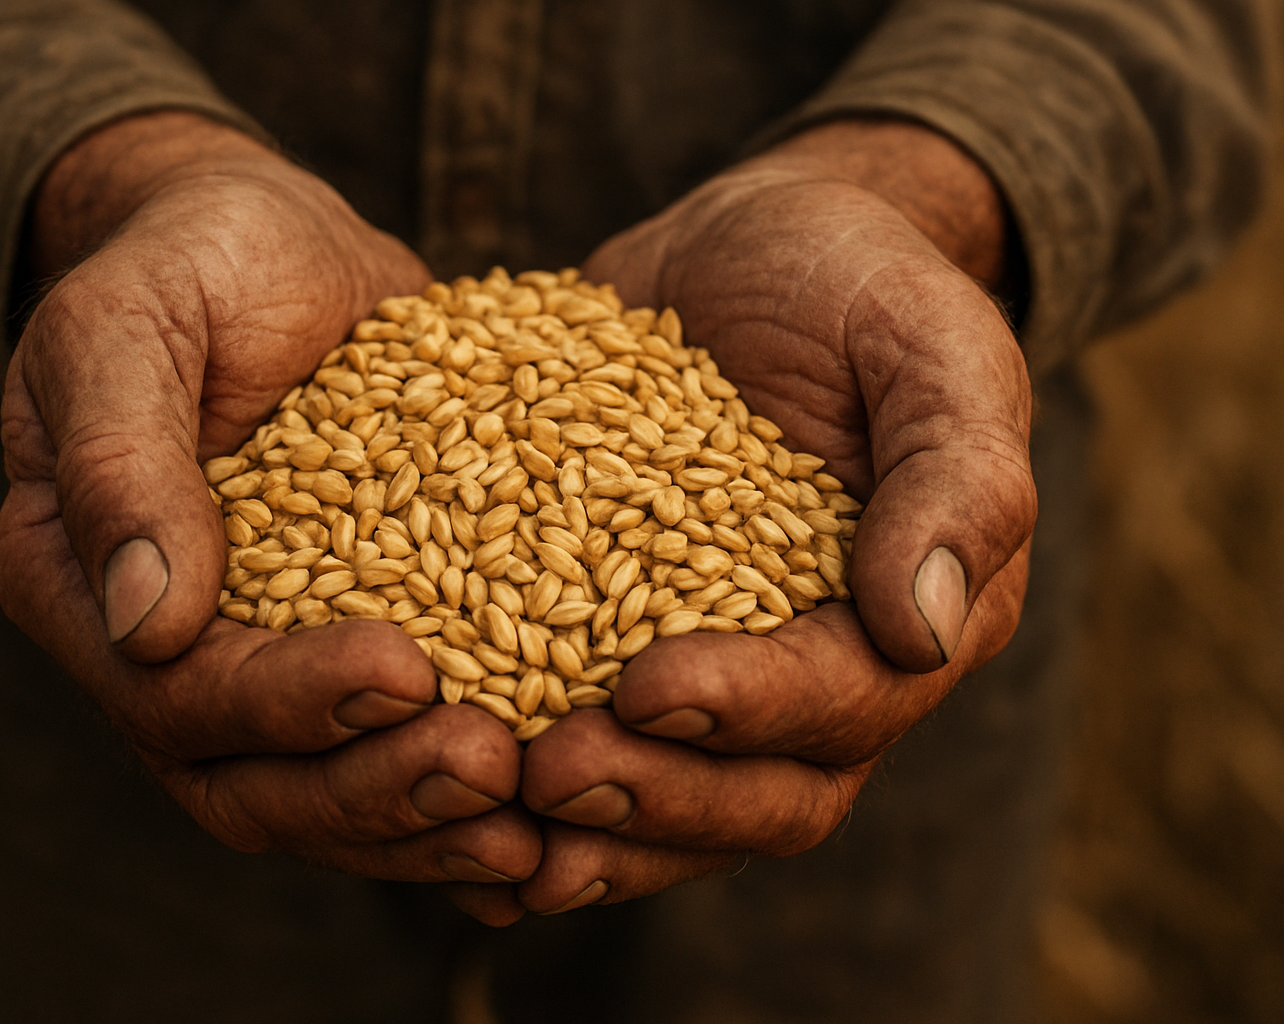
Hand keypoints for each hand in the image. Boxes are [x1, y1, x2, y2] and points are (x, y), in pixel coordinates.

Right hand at [0, 113, 537, 904]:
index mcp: (82, 591)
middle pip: (253, 786)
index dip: (284, 702)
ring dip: (429, 823)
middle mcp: (166, 659)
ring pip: (330, 797)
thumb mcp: (129, 329)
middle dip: (373, 789)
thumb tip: (144, 622)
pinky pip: (397, 754)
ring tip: (534, 823)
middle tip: (490, 768)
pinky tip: (551, 825)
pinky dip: (463, 805)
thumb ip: (122, 465)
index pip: (174, 695)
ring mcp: (263, 669)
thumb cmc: (188, 265)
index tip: (402, 672)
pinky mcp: (353, 655)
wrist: (269, 251)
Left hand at [500, 119, 1036, 913]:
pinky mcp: (623, 646)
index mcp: (911, 617)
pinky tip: (447, 807)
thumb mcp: (931, 345)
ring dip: (591, 828)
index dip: (753, 712)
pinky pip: (593, 743)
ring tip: (496, 820)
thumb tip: (920, 631)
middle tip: (547, 777)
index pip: (847, 702)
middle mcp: (822, 672)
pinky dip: (529, 795)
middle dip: (659, 799)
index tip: (649, 690)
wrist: (751, 252)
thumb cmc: (859, 282)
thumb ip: (957, 478)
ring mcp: (719, 670)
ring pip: (675, 801)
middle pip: (761, 795)